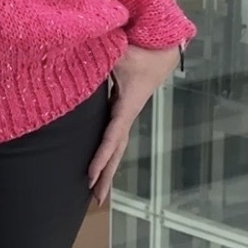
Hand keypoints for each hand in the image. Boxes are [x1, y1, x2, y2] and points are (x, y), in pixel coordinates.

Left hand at [87, 45, 179, 206]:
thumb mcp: (121, 54)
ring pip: (116, 147)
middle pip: (116, 151)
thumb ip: (102, 58)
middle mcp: (127, 114)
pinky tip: (100, 166)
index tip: (91, 174)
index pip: (112, 136)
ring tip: (98, 194)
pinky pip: (114, 137)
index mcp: (126, 106)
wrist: (163, 47)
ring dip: (108, 170)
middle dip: (107, 176)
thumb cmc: (142, 50)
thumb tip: (84, 62)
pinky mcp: (122, 110)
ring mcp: (125, 114)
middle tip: (97, 199)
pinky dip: (107, 154)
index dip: (101, 156)